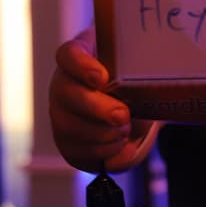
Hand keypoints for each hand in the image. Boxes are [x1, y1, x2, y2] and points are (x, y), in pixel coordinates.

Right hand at [48, 27, 152, 172]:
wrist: (136, 109)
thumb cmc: (135, 83)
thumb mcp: (141, 74)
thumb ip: (141, 77)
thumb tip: (144, 102)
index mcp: (82, 58)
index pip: (69, 54)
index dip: (81, 66)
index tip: (102, 77)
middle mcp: (64, 84)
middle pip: (65, 93)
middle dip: (96, 108)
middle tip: (123, 114)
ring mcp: (61, 114)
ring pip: (68, 126)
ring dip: (102, 132)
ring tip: (126, 129)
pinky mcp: (66, 142)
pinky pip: (77, 151)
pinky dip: (103, 151)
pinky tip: (119, 142)